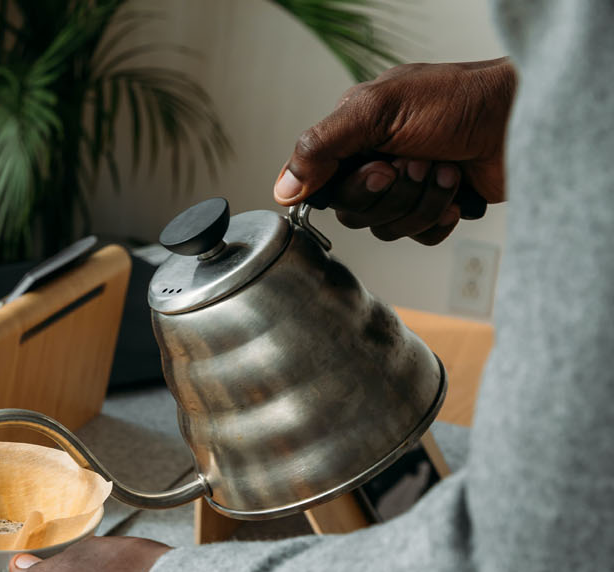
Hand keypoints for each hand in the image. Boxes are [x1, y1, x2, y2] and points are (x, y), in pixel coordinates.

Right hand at [274, 59, 514, 245]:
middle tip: (417, 162)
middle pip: (354, 211)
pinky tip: (456, 193)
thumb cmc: (460, 100)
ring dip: (420, 203)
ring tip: (445, 170)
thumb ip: (321, 145)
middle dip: (391, 193)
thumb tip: (281, 188)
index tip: (377, 171)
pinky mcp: (436, 206)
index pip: (321, 182)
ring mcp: (408, 185)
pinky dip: (437, 219)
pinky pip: (417, 238)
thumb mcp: (379, 108)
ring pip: (385, 228)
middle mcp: (378, 158)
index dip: (348, 187)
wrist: (524, 119)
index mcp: (356, 131)